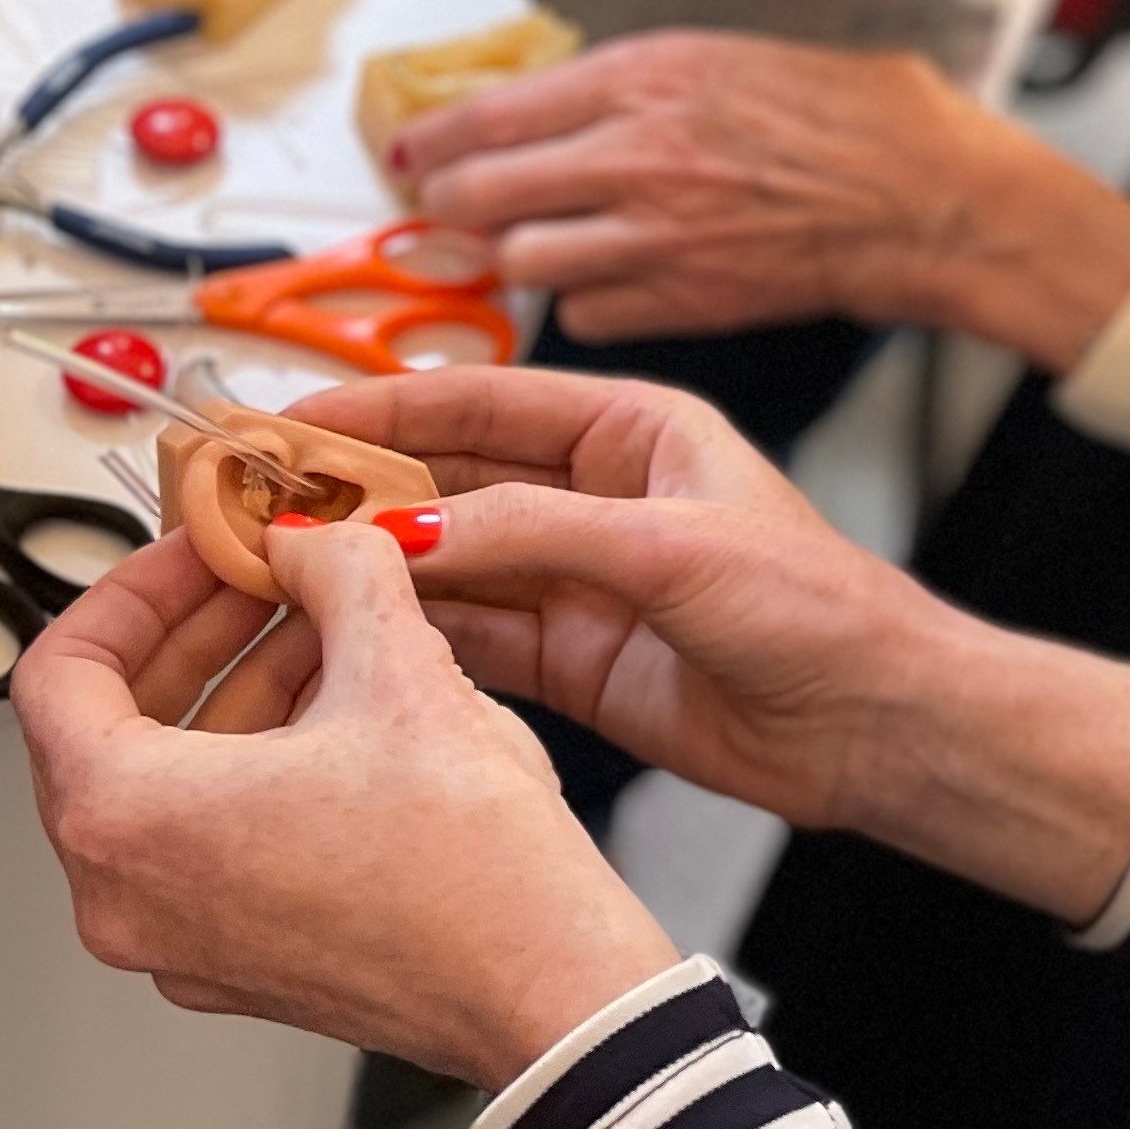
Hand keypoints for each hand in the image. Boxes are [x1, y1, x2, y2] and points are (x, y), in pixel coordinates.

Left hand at [13, 519, 682, 1090]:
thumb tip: (313, 544)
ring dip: (234, 696)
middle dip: (193, 636)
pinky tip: (346, 718)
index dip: (132, 588)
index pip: (60, 672)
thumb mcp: (405, 670)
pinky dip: (255, 769)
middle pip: (106, 730)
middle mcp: (127, 897)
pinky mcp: (239, 965)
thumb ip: (340, 572)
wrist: (548, 991)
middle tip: (264, 580)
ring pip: (165, 787)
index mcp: (130, 821)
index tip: (199, 552)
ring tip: (327, 637)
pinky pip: (208, 845)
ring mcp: (179, 942)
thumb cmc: (472, 870)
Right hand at [170, 369, 1129, 923]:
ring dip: (362, 567)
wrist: (878, 727)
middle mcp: (596, 498)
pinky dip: (403, 634)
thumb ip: (539, 535)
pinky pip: (466, 636)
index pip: (481, 401)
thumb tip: (411, 531)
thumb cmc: (821, 611)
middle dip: (350, 488)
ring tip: (268, 571)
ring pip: (443, 562)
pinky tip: (338, 635)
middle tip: (251, 501)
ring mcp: (578, 580)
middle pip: (446, 480)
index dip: (381, 405)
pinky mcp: (571, 660)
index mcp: (635, 431)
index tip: (291, 417)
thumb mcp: (675, 551)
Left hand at [395, 32, 1129, 362]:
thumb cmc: (858, 116)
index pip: (486, 111)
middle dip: (456, 204)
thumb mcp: (732, 56)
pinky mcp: (684, 302)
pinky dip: (587, 303)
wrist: (933, 195)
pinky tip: (614, 283)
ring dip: (519, 257)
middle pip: (478, 193)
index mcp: (642, 74)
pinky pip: (586, 315)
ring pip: (520, 262)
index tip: (415, 150)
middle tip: (458, 206)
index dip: (435, 139)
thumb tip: (554, 106)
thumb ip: (635, 83)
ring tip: (539, 245)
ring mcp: (655, 236)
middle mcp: (632, 154)